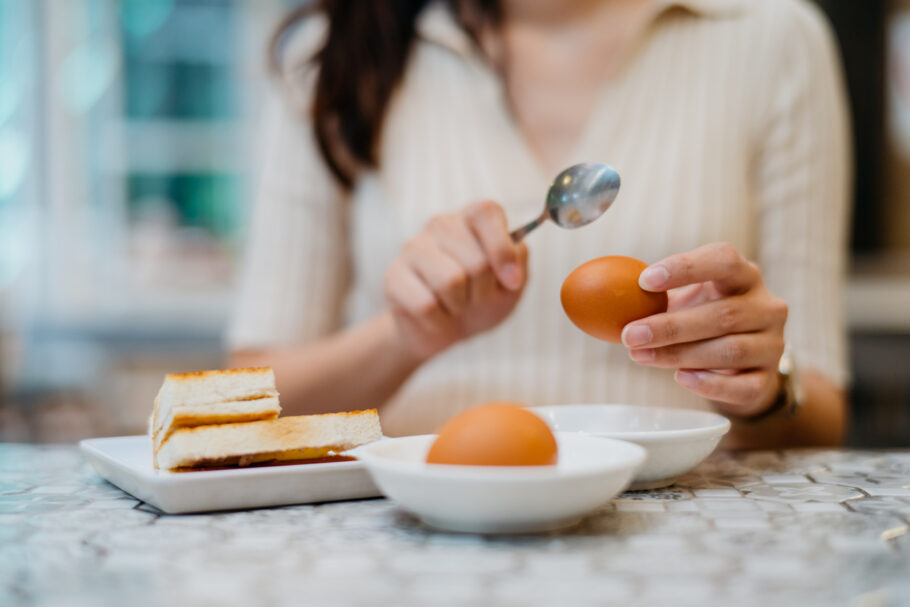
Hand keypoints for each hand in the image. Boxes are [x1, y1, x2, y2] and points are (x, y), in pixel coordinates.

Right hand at [384, 201, 527, 359]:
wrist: (444, 331)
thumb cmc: (480, 301)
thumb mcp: (511, 286)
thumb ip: (519, 263)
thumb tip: (513, 258)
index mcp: (472, 219)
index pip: (486, 212)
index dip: (502, 249)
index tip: (511, 282)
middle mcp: (441, 225)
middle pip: (476, 261)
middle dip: (483, 292)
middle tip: (476, 297)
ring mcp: (413, 248)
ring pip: (451, 281)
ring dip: (460, 306)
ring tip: (455, 305)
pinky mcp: (394, 276)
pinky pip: (425, 305)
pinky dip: (439, 321)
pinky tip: (435, 316)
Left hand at [621, 242, 787, 416]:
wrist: (739, 366)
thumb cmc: (702, 320)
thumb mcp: (683, 300)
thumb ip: (651, 296)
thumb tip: (592, 294)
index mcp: (744, 276)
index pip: (724, 260)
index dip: (685, 268)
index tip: (644, 281)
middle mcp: (766, 306)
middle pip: (722, 314)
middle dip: (671, 326)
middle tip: (630, 334)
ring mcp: (772, 344)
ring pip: (729, 350)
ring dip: (679, 354)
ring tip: (640, 356)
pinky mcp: (767, 380)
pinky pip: (741, 386)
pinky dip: (709, 384)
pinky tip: (680, 377)